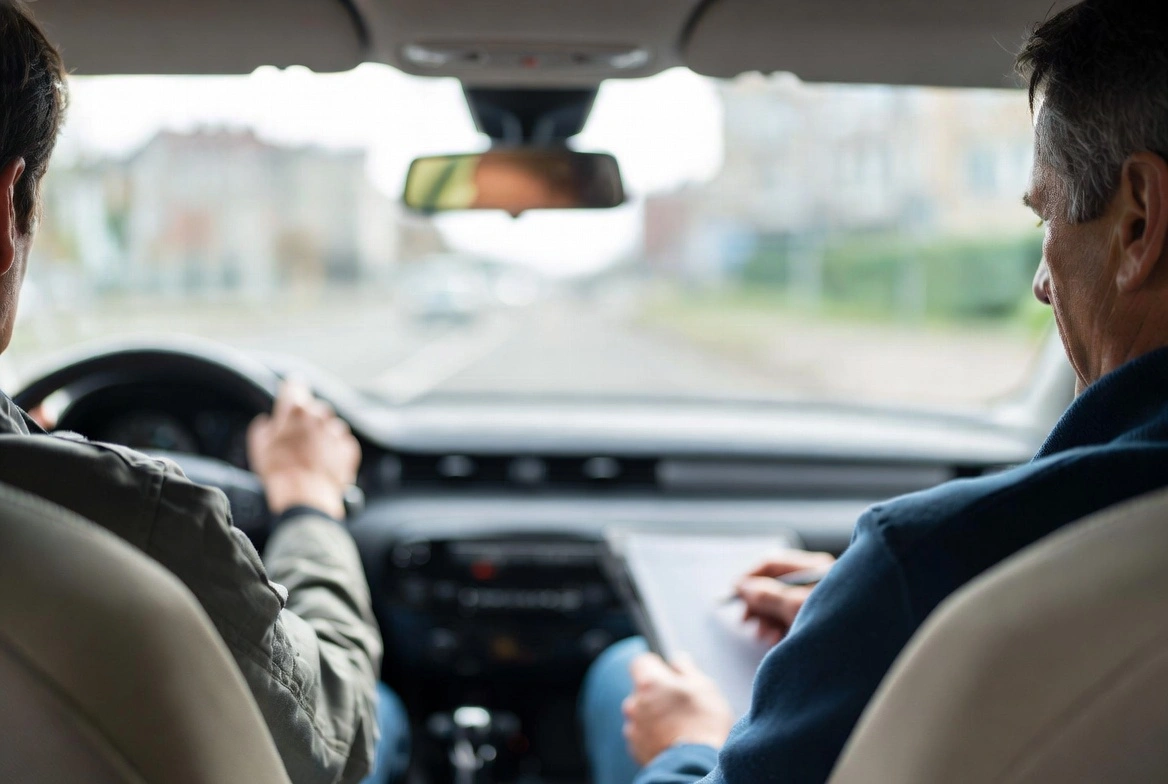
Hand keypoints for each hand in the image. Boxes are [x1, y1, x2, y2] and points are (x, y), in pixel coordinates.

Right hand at [248, 381, 359, 519]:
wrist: (306, 497)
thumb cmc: (279, 471)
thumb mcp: (259, 447)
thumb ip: (263, 427)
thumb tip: (267, 422)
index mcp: (296, 410)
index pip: (294, 386)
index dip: (291, 390)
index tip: (291, 392)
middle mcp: (319, 415)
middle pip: (313, 408)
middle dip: (306, 419)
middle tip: (297, 438)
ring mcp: (336, 431)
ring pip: (329, 425)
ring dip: (321, 435)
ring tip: (310, 455)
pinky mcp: (349, 447)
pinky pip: (341, 442)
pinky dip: (334, 450)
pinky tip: (322, 463)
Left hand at [622, 653, 735, 765]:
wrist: (695, 765)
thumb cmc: (703, 723)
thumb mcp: (704, 687)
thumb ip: (686, 669)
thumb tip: (678, 660)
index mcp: (649, 682)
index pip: (641, 662)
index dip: (656, 665)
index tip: (668, 673)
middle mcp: (635, 702)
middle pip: (642, 690)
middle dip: (657, 693)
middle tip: (679, 703)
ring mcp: (633, 727)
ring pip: (641, 713)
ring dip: (654, 716)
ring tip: (678, 725)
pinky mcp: (635, 748)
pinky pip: (642, 735)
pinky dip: (653, 735)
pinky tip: (672, 740)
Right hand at [736, 549, 835, 645]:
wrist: (867, 654)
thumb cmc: (836, 623)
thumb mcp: (794, 606)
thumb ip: (766, 595)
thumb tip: (741, 586)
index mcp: (814, 568)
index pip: (772, 564)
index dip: (750, 577)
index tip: (733, 593)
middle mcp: (815, 580)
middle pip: (774, 585)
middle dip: (757, 604)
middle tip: (745, 620)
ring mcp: (817, 601)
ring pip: (780, 605)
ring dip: (765, 620)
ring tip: (761, 635)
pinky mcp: (818, 622)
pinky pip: (790, 620)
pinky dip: (778, 629)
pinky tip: (774, 640)